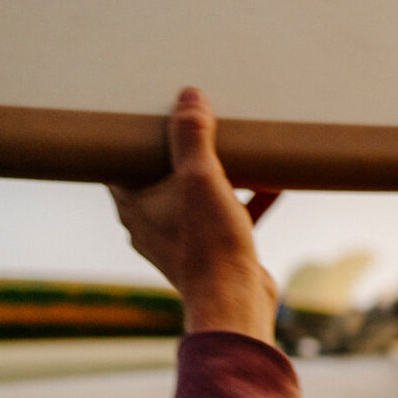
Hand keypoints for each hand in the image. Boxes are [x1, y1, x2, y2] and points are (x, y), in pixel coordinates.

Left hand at [109, 88, 279, 342]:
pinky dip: (248, 200)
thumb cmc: (209, 245)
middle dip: (183, 152)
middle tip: (199, 124)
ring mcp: (185, 240)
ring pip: (198, 197)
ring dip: (219, 176)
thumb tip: (189, 95)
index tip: (151, 116)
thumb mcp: (202, 178)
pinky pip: (229, 217)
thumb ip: (193, 136)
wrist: (236, 303)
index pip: (122, 162)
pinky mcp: (217, 253)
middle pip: (163, 177)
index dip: (135, 138)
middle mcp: (153, 224)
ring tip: (239, 149)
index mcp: (135, 205)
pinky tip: (276, 183)